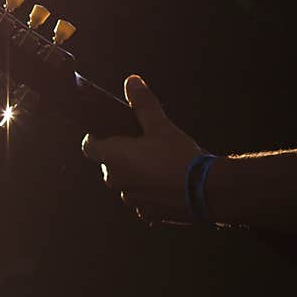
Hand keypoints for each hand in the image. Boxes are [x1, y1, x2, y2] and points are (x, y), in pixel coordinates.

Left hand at [81, 75, 204, 223]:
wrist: (206, 190)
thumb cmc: (180, 157)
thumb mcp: (161, 125)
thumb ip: (142, 103)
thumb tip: (131, 82)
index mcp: (115, 158)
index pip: (89, 147)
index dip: (94, 138)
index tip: (105, 133)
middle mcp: (118, 182)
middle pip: (109, 166)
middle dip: (121, 156)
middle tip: (142, 146)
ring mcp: (133, 201)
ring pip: (127, 184)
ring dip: (136, 176)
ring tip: (159, 166)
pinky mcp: (149, 214)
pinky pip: (143, 201)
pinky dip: (151, 193)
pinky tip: (168, 185)